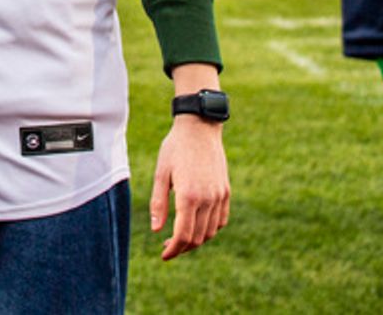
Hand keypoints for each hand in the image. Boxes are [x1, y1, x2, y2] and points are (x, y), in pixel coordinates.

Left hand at [150, 114, 229, 259]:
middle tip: (168, 247)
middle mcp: (208, 199)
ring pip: (210, 232)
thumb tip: (156, 230)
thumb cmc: (175, 148)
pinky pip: (221, 220)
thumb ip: (158, 203)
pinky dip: (210, 229)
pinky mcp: (226, 191)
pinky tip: (197, 225)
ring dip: (196, 240)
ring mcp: (219, 195)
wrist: (200, 127)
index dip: (173, 250)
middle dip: (182, 248)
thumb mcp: (161, 173)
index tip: (164, 255)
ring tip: (181, 237)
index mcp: (189, 195)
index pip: (183, 235)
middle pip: (197, 238)